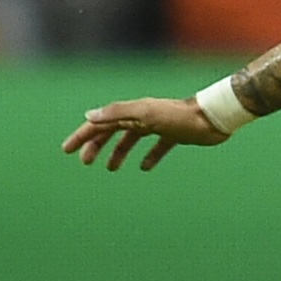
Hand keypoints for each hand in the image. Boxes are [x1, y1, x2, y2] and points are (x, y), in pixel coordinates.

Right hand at [61, 97, 228, 171]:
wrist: (213, 118)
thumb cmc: (180, 116)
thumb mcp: (145, 113)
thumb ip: (118, 113)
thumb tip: (89, 116)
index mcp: (132, 112)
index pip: (100, 124)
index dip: (82, 136)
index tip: (67, 150)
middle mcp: (143, 116)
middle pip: (113, 131)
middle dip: (96, 145)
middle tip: (86, 163)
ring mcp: (158, 125)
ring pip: (132, 139)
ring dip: (118, 152)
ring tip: (111, 168)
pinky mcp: (174, 135)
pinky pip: (157, 147)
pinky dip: (149, 156)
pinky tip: (145, 167)